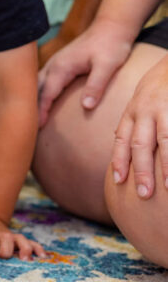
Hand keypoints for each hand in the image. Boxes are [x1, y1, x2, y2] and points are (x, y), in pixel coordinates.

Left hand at [0, 213, 45, 259]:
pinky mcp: (18, 241)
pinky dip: (37, 248)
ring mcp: (11, 237)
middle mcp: (0, 235)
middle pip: (6, 240)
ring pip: (21, 240)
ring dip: (25, 249)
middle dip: (5, 249)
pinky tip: (43, 257)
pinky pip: (31, 243)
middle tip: (0, 256)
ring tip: (26, 260)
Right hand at [37, 18, 133, 125]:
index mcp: (62, 67)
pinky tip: (41, 98)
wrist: (111, 27)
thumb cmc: (111, 45)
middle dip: (32, 105)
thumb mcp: (107, 66)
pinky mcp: (60, 62)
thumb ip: (96, 85)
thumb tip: (85, 107)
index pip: (47, 93)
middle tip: (29, 124)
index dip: (41, 110)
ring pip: (37, 83)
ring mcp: (56, 62)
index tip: (38, 126)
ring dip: (33, 97)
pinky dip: (39, 90)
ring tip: (31, 113)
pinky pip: (44, 79)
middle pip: (36, 88)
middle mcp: (54, 64)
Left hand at [110, 52, 167, 198]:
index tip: (118, 181)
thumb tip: (123, 151)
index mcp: (132, 112)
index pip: (122, 139)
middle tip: (143, 193)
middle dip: (140, 170)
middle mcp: (146, 111)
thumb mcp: (140, 102)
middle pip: (140, 144)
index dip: (119, 160)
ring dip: (166, 166)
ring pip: (164, 141)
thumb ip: (133, 125)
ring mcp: (165, 110)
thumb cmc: (158, 88)